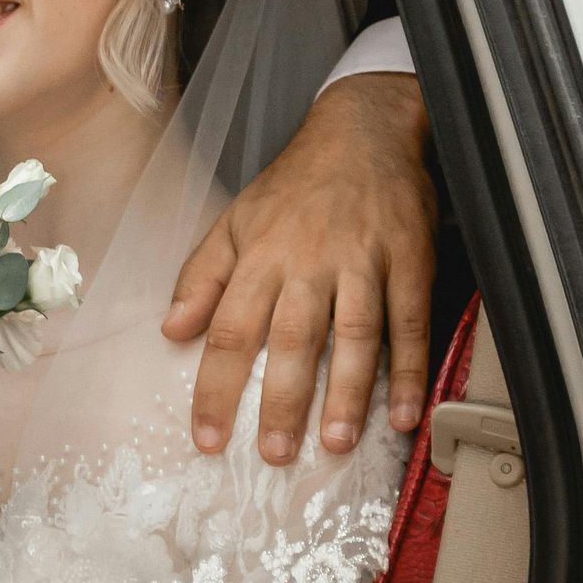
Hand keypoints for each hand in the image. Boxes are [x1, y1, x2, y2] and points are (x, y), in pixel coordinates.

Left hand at [163, 72, 435, 464]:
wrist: (364, 129)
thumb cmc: (295, 185)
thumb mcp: (235, 221)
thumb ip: (203, 277)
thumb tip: (171, 330)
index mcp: (261, 256)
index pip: (228, 330)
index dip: (214, 387)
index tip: (207, 437)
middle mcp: (309, 261)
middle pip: (291, 338)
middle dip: (281, 400)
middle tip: (273, 453)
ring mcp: (363, 261)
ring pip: (354, 334)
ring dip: (346, 392)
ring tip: (334, 442)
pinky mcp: (411, 261)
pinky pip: (410, 322)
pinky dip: (410, 370)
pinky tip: (404, 414)